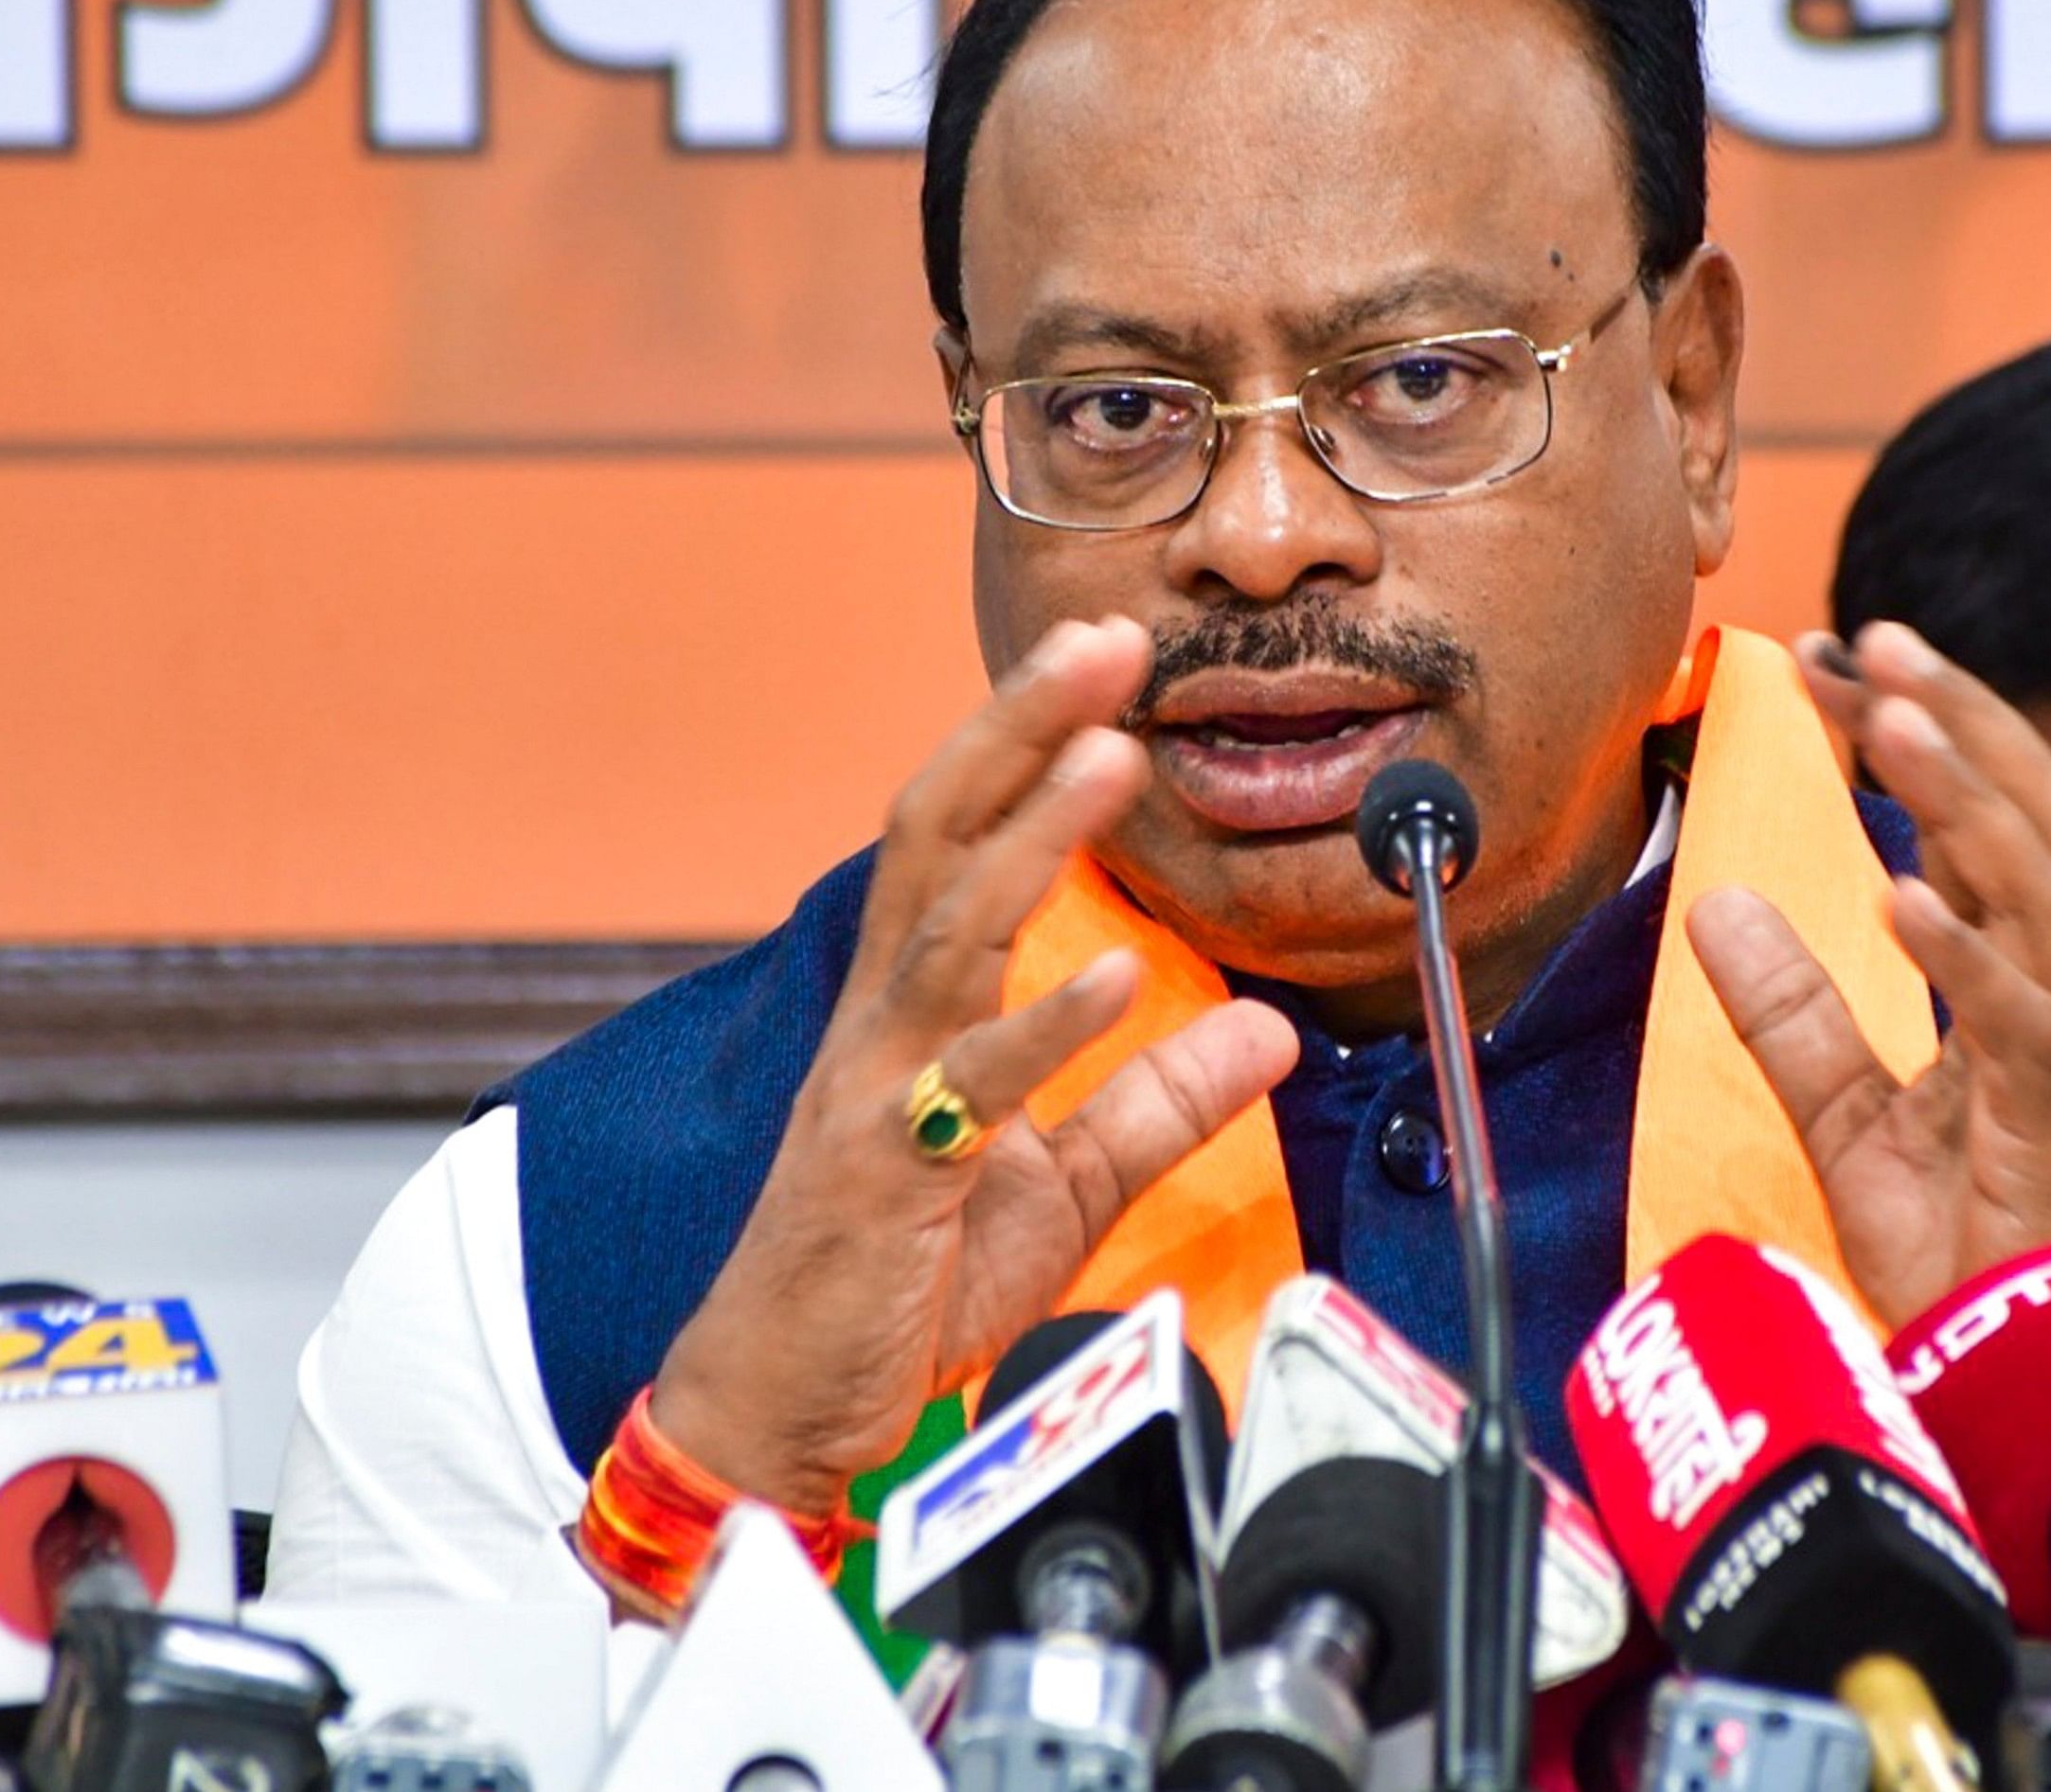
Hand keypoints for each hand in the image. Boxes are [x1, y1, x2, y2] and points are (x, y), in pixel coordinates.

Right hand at [651, 616, 1298, 1514]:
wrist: (784, 1409)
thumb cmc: (899, 1283)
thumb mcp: (1062, 1185)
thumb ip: (1156, 1102)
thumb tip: (1267, 1028)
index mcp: (914, 1005)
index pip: (961, 835)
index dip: (1025, 738)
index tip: (1102, 656)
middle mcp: (883, 1019)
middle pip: (940, 834)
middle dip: (1018, 729)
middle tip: (1101, 641)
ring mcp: (877, 1088)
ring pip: (953, 928)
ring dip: (1036, 835)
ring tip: (1114, 754)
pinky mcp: (887, 1173)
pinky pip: (972, 1085)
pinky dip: (1048, 1025)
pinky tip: (1115, 972)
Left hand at [1685, 621, 2050, 1328]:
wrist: (2031, 1399)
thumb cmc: (1968, 1266)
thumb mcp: (1849, 1122)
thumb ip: (1793, 1015)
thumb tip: (1720, 904)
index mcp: (2020, 992)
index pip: (1979, 829)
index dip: (1922, 738)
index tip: (1840, 663)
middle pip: (2035, 823)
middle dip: (1962, 721)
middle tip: (1877, 636)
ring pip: (2043, 895)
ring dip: (1967, 797)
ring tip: (1895, 719)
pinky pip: (2021, 1026)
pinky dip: (1966, 955)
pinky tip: (1905, 899)